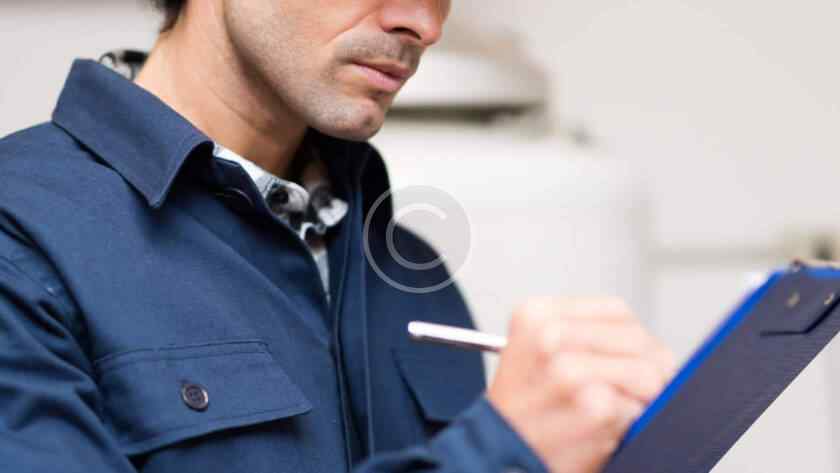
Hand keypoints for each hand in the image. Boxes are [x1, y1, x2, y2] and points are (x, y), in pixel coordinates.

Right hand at [487, 297, 675, 472]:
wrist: (492, 458)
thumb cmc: (518, 412)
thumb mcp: (533, 352)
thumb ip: (582, 335)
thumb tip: (644, 342)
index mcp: (536, 314)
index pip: (615, 311)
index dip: (633, 340)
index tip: (632, 359)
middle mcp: (550, 335)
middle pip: (637, 340)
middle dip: (647, 370)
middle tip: (635, 394)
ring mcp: (571, 370)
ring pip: (645, 373)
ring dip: (637, 400)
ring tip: (607, 414)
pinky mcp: (593, 406)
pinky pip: (637, 409)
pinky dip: (626, 425)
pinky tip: (596, 431)